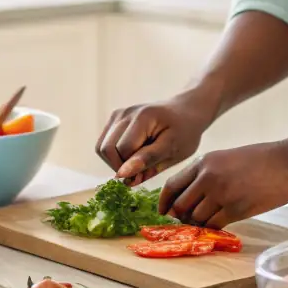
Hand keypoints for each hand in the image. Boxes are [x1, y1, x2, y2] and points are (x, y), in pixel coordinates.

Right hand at [96, 92, 213, 186]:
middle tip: (140, 173)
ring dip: (116, 162)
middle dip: (120, 167)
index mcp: (143, 117)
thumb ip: (147, 160)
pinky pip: (104, 143)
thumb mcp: (173, 148)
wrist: (186, 111)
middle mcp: (126, 112)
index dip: (131, 169)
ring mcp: (118, 113)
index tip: (146, 176)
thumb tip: (121, 175)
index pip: (123, 151)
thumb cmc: (184, 132)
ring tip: (137, 164)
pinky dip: (114, 155)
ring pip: (101, 148)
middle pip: (107, 149)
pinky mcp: (115, 118)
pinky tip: (133, 156)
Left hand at [158, 142, 287, 227]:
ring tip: (210, 220)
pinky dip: (214, 227)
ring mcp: (221, 194)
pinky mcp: (236, 209)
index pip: (172, 185)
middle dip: (182, 216)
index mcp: (204, 162)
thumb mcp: (227, 158)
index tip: (164, 212)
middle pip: (180, 206)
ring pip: (196, 218)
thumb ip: (207, 174)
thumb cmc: (261, 159)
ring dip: (199, 223)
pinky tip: (221, 223)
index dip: (165, 202)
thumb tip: (192, 196)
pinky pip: (214, 225)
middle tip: (190, 221)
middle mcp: (207, 177)